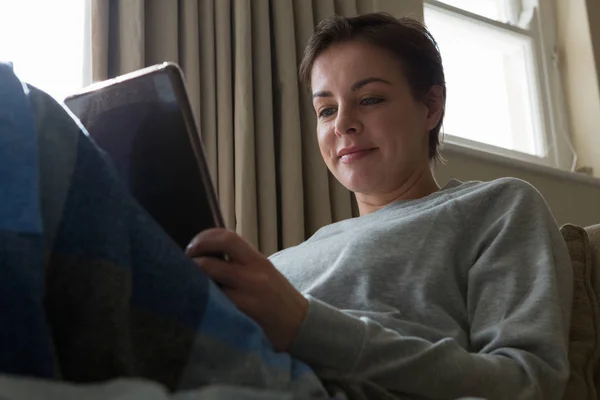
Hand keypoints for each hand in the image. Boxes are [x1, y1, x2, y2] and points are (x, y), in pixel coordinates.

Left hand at [186, 228, 307, 351]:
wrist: (300, 325)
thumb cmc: (277, 298)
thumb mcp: (264, 272)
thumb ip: (241, 262)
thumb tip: (208, 253)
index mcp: (257, 260)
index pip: (227, 238)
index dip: (204, 238)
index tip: (193, 245)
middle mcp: (252, 275)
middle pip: (210, 262)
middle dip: (191, 263)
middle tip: (182, 266)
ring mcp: (246, 298)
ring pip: (208, 285)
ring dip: (193, 283)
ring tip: (188, 285)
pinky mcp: (240, 317)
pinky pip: (214, 305)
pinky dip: (203, 302)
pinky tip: (198, 304)